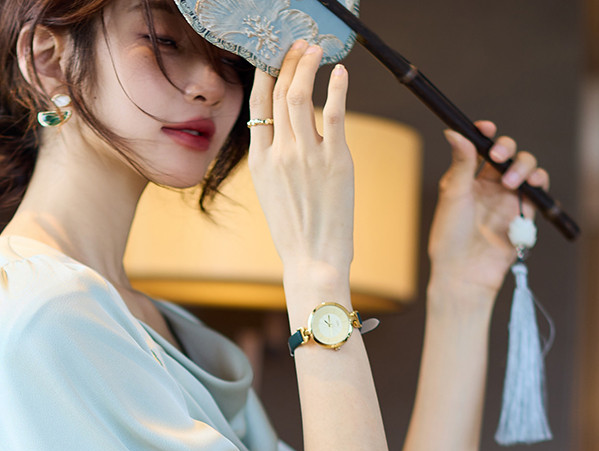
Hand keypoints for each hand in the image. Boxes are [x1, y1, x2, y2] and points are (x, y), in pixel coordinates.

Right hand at [247, 40, 354, 279]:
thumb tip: (283, 133)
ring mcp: (307, 156)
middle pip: (279, 94)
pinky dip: (337, 88)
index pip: (258, 107)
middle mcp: (280, 155)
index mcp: (259, 162)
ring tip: (316, 50)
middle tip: (299, 45)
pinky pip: (333, 114)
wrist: (312, 258)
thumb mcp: (271, 193)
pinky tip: (340, 72)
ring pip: (301, 97)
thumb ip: (274, 161)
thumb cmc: (295, 231)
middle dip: (289, 63)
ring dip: (308, 67)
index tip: (273, 59)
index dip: (265, 76)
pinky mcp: (335, 160)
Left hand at [427, 119, 550, 295]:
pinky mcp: (523, 214)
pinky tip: (531, 188)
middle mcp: (489, 186)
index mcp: (468, 179)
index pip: (482, 148)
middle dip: (509, 149)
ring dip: (525, 167)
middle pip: (509, 153)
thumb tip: (453, 131)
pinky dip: (539, 185)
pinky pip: (538, 192)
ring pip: (527, 168)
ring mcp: (507, 199)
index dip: (486, 134)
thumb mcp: (453, 196)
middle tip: (500, 158)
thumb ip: (461, 164)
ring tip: (513, 183)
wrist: (464, 273)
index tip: (486, 128)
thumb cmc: (450, 238)